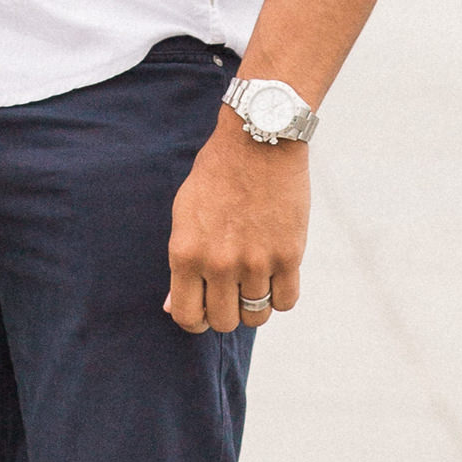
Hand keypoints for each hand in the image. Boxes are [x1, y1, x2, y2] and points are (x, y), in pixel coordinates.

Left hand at [166, 106, 308, 332]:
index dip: (195, 319)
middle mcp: (219, 263)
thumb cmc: (216, 175)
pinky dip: (280, 293)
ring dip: (254, 303)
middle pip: (224, 322)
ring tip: (253, 277)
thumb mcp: (185, 214)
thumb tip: (172, 307)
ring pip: (256, 316)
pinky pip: (286, 301)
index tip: (204, 307)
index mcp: (186, 252)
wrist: (258, 140)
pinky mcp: (289, 256)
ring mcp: (256, 262)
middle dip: (226, 311)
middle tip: (230, 289)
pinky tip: (274, 272)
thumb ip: (181, 263)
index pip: (187, 316)